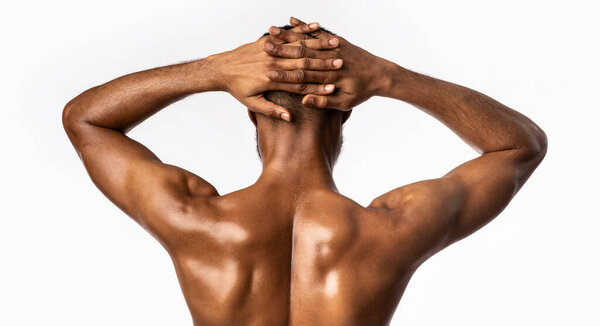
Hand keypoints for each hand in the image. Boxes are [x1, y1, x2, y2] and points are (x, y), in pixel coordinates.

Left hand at [210, 21, 342, 120]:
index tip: (333, 88)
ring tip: (335, 44)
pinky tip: (316, 26)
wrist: (220, 69)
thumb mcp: (252, 103)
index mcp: (271, 81)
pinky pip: (288, 35)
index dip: (317, 87)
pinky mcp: (267, 41)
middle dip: (323, 64)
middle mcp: (273, 64)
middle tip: (341, 64)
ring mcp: (270, 51)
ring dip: (318, 45)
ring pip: (298, 47)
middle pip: (303, 64)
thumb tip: (289, 117)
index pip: (299, 85)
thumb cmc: (237, 88)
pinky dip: (303, 30)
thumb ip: (271, 110)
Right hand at [264, 17, 392, 110]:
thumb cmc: (362, 91)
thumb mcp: (345, 103)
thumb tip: (305, 99)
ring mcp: (334, 47)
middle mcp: (331, 59)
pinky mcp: (336, 40)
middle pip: (302, 56)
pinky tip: (292, 20)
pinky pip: (318, 32)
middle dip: (282, 51)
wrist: (381, 74)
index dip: (285, 75)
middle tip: (264, 49)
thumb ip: (325, 101)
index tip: (268, 74)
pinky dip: (305, 26)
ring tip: (272, 31)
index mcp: (331, 78)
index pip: (303, 77)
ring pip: (308, 41)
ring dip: (289, 36)